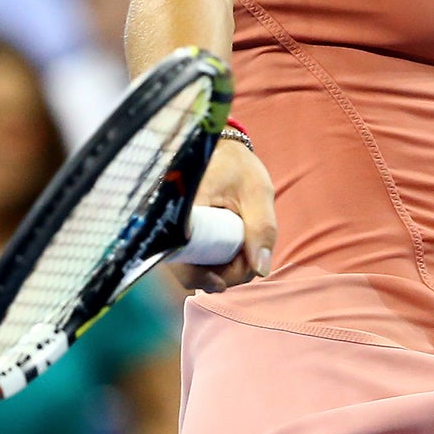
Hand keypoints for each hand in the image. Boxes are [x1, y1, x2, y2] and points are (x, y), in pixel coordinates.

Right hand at [175, 139, 275, 292]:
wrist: (223, 151)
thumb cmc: (239, 167)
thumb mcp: (258, 192)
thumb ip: (262, 228)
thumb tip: (260, 269)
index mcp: (186, 204)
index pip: (181, 252)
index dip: (199, 275)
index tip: (222, 282)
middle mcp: (172, 219)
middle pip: (185, 267)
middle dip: (220, 275)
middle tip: (248, 263)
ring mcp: (175, 229)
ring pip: (191, 267)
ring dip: (219, 271)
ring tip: (244, 253)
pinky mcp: (183, 235)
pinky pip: (194, 260)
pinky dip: (215, 264)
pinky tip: (233, 255)